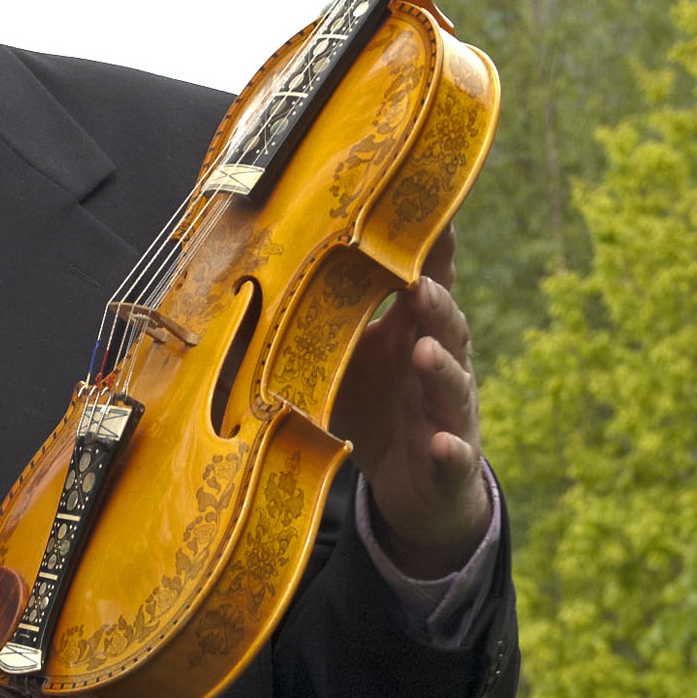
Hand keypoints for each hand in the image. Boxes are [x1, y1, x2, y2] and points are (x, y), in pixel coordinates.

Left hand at [330, 226, 490, 576]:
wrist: (409, 487)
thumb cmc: (370, 407)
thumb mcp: (337, 364)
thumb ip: (307, 329)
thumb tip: (240, 292)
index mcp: (407, 331)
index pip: (425, 282)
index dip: (431, 249)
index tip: (427, 211)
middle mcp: (435, 363)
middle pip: (445, 326)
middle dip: (434, 304)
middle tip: (417, 285)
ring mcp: (448, 413)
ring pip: (454, 385)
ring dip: (442, 368)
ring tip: (425, 352)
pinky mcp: (450, 462)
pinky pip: (455, 455)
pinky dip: (450, 450)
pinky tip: (442, 444)